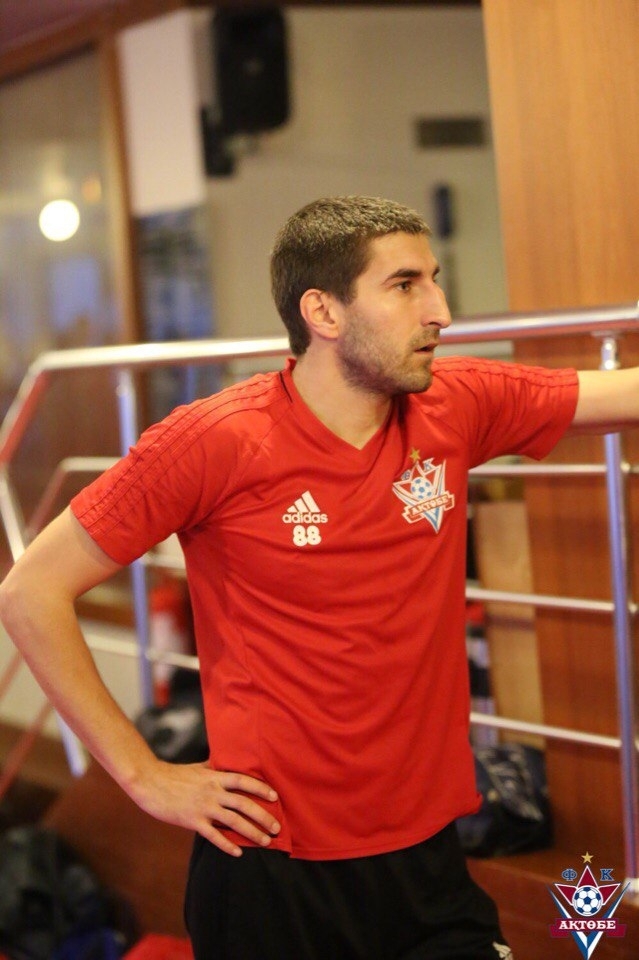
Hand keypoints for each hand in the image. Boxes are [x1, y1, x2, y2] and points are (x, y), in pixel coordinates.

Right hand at [128, 758, 280, 856]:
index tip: (275, 797)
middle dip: (263, 816)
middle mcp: (212, 791)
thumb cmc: (175, 774)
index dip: (261, 788)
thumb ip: (215, 767)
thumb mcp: (198, 767)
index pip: (244, 781)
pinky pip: (213, 835)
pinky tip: (238, 853)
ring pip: (233, 821)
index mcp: (215, 776)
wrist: (150, 783)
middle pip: (244, 804)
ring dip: (252, 832)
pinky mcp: (192, 821)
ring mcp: (203, 807)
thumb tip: (227, 763)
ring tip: (265, 841)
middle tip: (277, 827)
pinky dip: (227, 845)